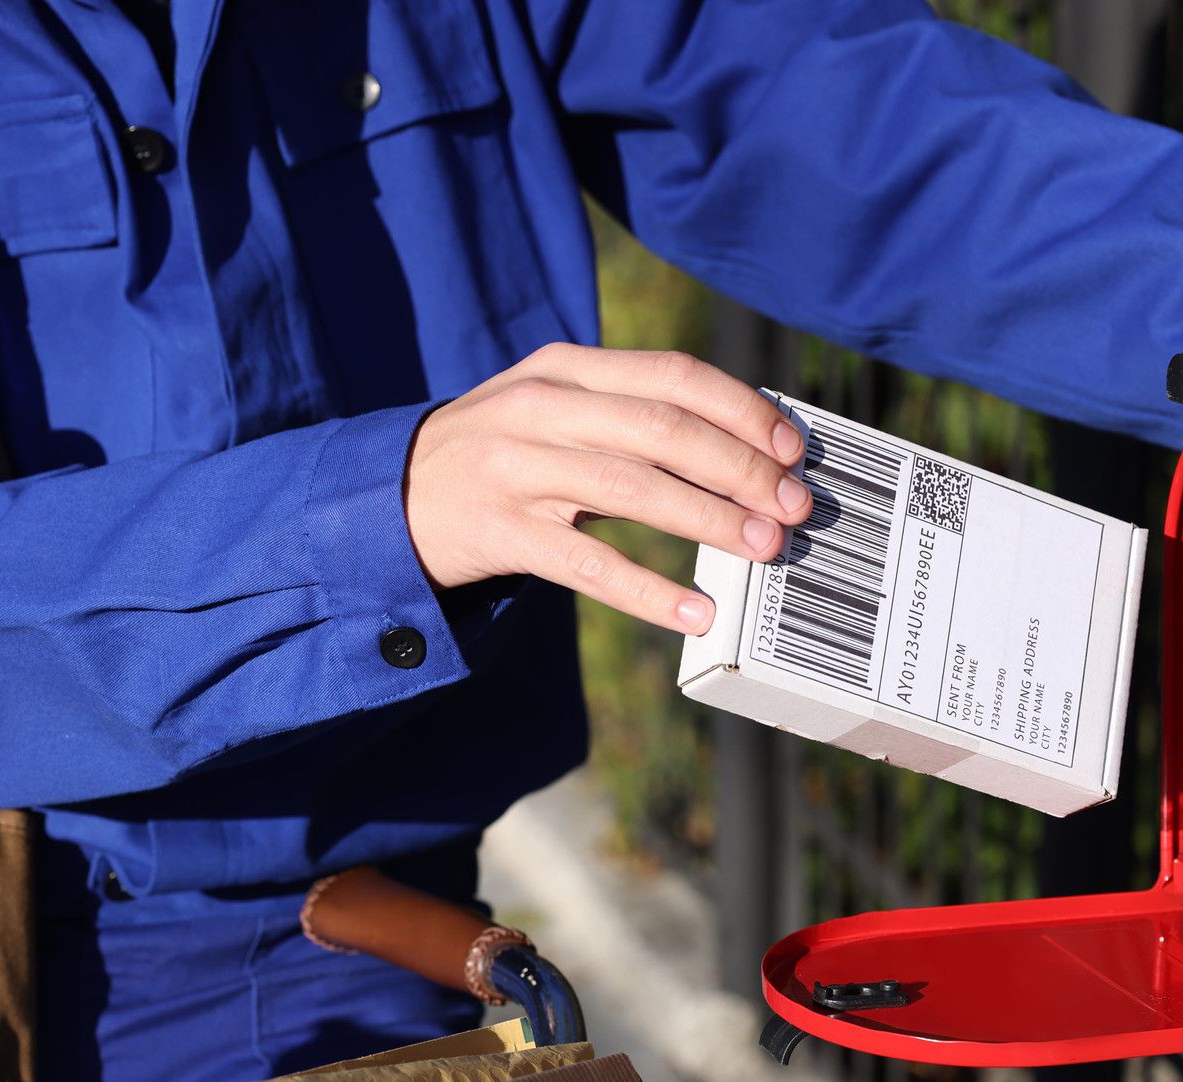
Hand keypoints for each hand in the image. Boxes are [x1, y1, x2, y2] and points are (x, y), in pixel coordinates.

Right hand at [404, 343, 812, 633]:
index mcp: (566, 369)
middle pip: (664, 429)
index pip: (672, 375)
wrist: (389, 496)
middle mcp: (543, 409)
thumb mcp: (553, 411)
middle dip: (742, 469)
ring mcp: (518, 470)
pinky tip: (696, 612)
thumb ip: (629, 420)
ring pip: (634, 489)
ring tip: (764, 549)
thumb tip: (742, 454)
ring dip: (711, 520)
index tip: (792, 449)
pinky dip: (651, 591)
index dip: (741, 410)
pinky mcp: (501, 533)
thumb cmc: (498, 455)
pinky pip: (590, 566)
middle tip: (793, 508)